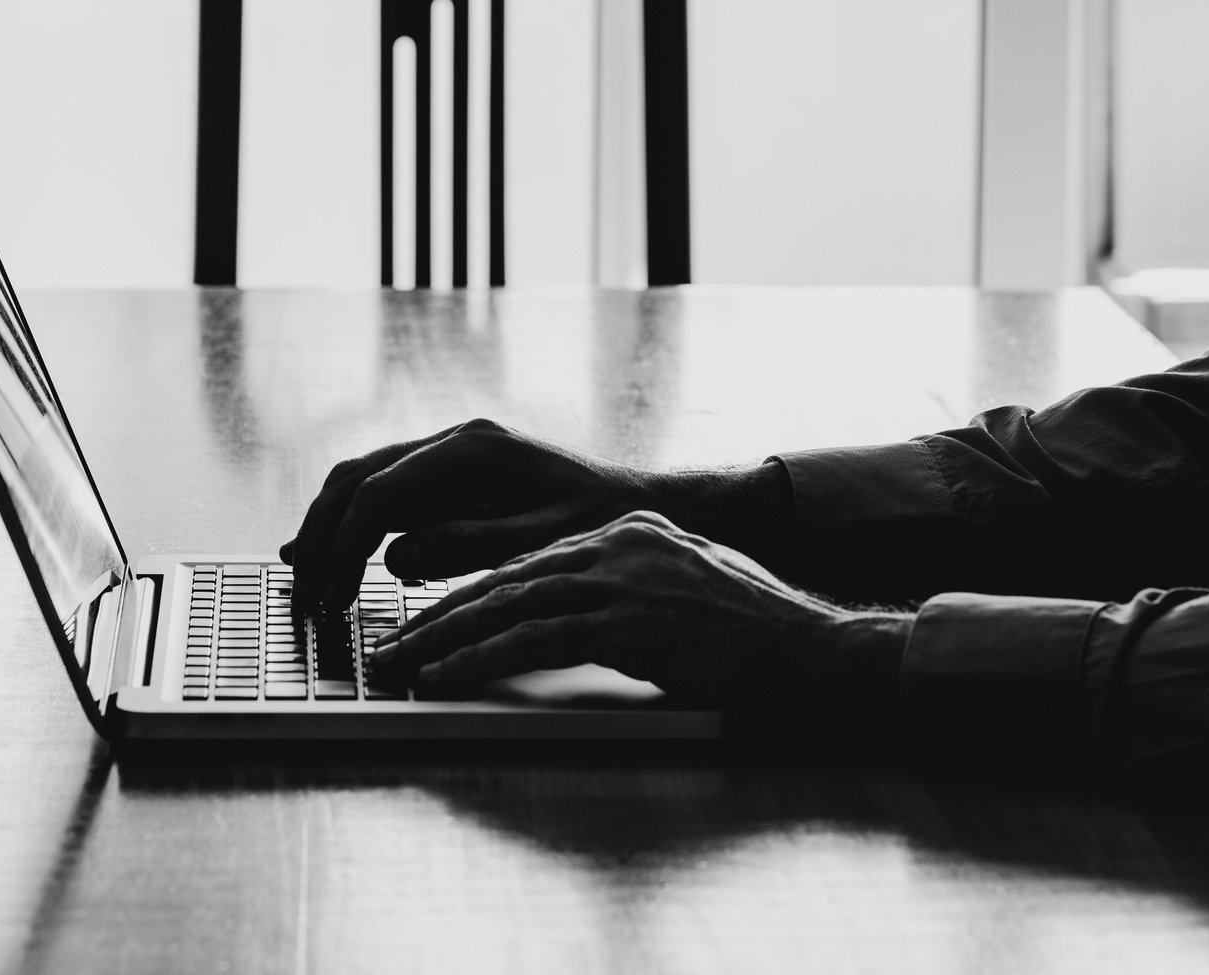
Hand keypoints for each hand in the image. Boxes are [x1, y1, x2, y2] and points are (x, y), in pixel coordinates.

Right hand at [281, 419, 673, 613]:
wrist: (636, 503)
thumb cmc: (599, 522)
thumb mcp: (540, 541)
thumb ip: (467, 545)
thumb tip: (397, 556)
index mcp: (473, 450)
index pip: (381, 493)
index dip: (346, 546)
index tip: (332, 594)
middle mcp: (451, 442)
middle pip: (356, 479)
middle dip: (322, 536)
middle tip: (303, 593)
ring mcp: (446, 456)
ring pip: (360, 482)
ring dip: (327, 529)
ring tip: (302, 577)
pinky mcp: (447, 477)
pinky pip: (383, 495)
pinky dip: (350, 526)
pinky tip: (326, 555)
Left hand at [367, 511, 907, 719]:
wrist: (817, 652)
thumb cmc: (754, 634)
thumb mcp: (678, 593)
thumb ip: (620, 594)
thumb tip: (559, 619)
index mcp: (626, 532)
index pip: (526, 563)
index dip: (469, 595)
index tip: (426, 623)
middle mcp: (618, 543)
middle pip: (505, 578)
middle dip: (440, 615)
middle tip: (391, 644)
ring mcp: (626, 578)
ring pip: (508, 604)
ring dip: (444, 638)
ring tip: (400, 665)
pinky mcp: (633, 620)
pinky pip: (536, 639)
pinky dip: (482, 658)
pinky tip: (446, 677)